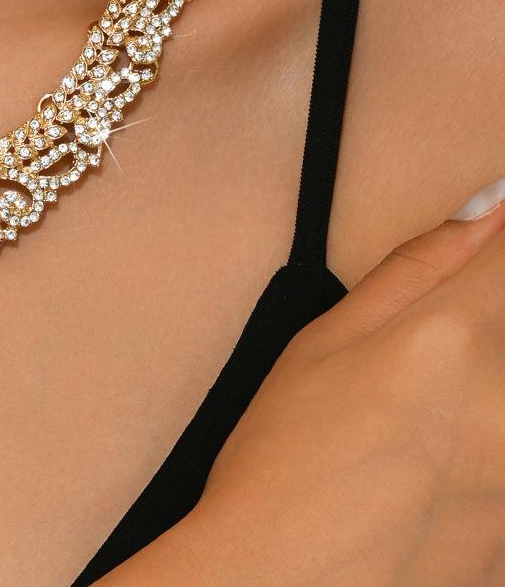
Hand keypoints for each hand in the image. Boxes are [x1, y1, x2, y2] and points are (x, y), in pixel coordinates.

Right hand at [192, 187, 504, 586]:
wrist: (283, 584)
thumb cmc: (283, 459)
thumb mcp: (322, 344)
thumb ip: (410, 273)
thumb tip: (480, 216)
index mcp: (449, 340)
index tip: (497, 232)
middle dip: (487, 323)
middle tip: (427, 367)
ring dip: (483, 387)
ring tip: (421, 421)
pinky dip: (486, 448)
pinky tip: (433, 470)